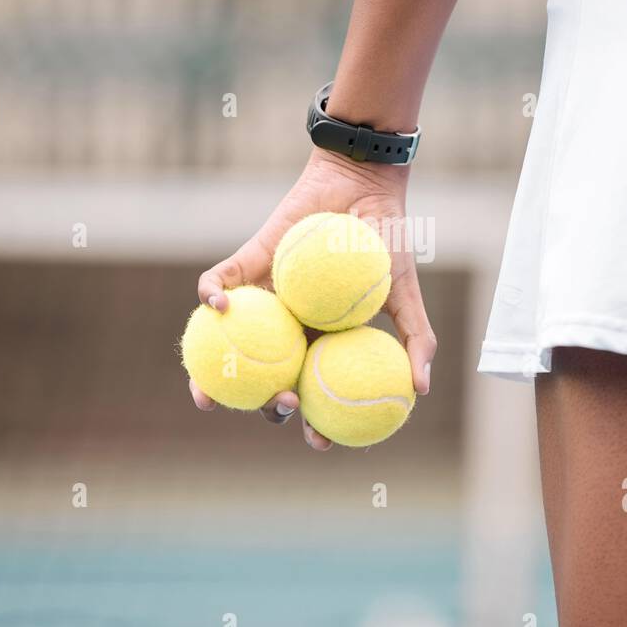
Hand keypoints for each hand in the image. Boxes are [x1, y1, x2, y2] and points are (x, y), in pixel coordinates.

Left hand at [191, 149, 435, 449]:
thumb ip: (416, 339)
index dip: (314, 423)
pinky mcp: (244, 266)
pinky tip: (217, 308)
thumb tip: (421, 390)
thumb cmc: (385, 240)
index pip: (314, 391)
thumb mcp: (405, 292)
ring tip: (205, 394)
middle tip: (278, 404)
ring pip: (229, 343)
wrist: (362, 186)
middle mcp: (288, 327)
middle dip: (264, 404)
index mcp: (323, 342)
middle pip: (267, 378)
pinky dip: (210, 295)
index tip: (319, 441)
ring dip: (211, 371)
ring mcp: (263, 300)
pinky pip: (217, 283)